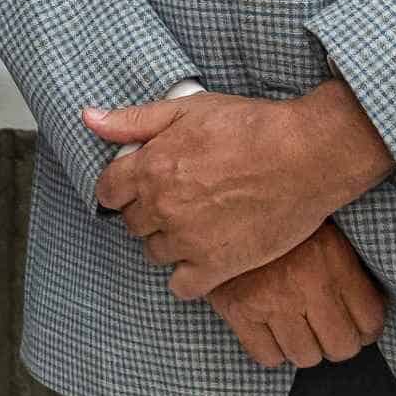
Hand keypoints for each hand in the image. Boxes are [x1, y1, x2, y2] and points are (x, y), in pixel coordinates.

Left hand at [90, 80, 395, 299]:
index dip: (121, 189)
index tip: (138, 188)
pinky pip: (182, 286)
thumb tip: (89, 119)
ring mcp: (188, 239)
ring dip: (168, 242)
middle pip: (132, 223)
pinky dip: (188, 277)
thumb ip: (133, 121)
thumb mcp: (186, 109)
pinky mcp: (217, 265)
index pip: (107, 191)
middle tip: (178, 202)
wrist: (306, 154)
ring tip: (196, 226)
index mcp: (149, 167)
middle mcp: (162, 206)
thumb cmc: (250, 126)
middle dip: (147, 213)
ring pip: (154, 253)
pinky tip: (204, 259)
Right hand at [206, 222, 387, 368]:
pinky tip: (270, 329)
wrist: (220, 204)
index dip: (367, 328)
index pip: (370, 320)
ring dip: (304, 346)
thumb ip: (345, 266)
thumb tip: (368, 308)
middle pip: (340, 347)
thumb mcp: (322, 228)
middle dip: (337, 342)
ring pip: (304, 356)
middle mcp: (305, 284)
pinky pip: (266, 357)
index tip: (358, 324)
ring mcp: (269, 301)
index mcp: (332, 259)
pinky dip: (271, 350)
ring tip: (296, 326)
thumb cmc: (277, 217)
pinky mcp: (237, 310)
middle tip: (328, 329)